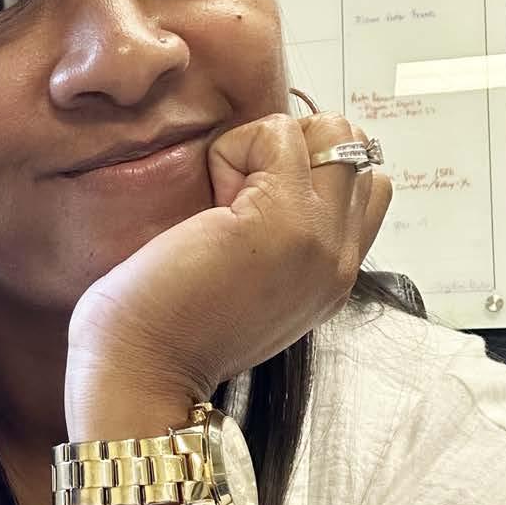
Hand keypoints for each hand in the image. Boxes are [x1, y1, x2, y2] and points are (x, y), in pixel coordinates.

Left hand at [65, 112, 392, 411]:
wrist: (140, 371)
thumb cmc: (168, 326)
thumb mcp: (250, 282)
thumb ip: (285, 237)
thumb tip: (269, 172)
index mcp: (333, 277)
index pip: (365, 186)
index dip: (308, 169)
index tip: (250, 205)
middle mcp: (341, 261)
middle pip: (355, 149)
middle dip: (295, 148)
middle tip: (237, 195)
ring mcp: (321, 239)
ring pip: (335, 133)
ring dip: (270, 146)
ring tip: (226, 197)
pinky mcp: (285, 219)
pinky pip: (277, 134)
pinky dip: (234, 149)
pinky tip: (208, 202)